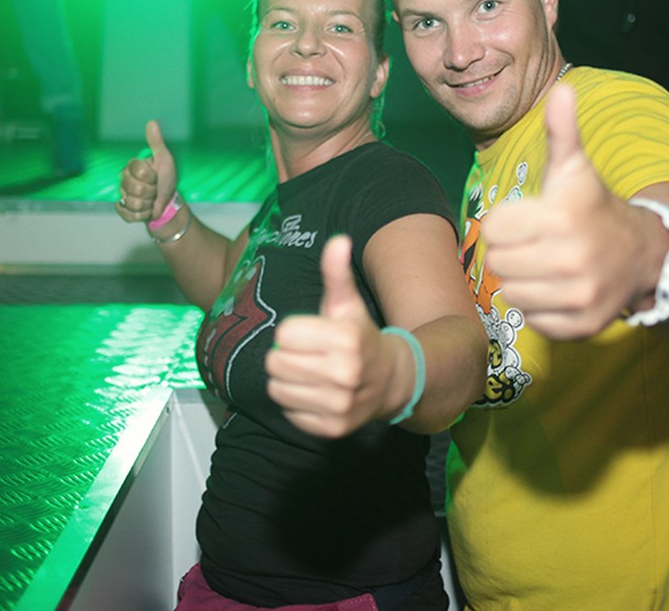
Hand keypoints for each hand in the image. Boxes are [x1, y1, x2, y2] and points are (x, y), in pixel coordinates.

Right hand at [116, 120, 178, 223]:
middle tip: (155, 189)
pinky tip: (147, 209)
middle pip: (137, 189)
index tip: (156, 177)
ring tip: (151, 199)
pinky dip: (144, 215)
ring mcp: (121, 195)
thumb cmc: (166, 180)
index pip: (140, 172)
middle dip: (152, 192)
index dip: (152, 177)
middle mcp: (123, 180)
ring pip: (134, 203)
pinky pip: (131, 215)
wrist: (167, 204)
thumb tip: (152, 122)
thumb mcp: (164, 160)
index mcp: (132, 166)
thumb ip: (156, 143)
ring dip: (149, 204)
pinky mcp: (122, 210)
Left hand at [266, 236, 406, 437]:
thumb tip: (338, 240)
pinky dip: (296, 403)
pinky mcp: (331, 428)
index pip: (284, 333)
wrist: (392, 381)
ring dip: (287, 379)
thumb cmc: (361, 337)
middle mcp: (345, 374)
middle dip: (286, 355)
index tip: (312, 334)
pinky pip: (288, 411)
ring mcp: (339, 404)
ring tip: (310, 373)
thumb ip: (336, 273)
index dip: (294, 331)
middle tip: (308, 355)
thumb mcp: (348, 304)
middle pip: (275, 362)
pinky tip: (316, 393)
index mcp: (347, 339)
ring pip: (277, 388)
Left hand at [480, 84, 659, 339]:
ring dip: (524, 281)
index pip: (493, 229)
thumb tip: (562, 87)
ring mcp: (580, 295)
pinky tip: (559, 288)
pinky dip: (541, 308)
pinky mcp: (583, 325)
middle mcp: (573, 258)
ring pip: (513, 294)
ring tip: (547, 265)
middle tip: (536, 244)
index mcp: (562, 216)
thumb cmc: (596, 207)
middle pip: (499, 263)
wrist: (646, 255)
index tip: (528, 219)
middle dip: (512, 252)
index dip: (506, 223)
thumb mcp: (576, 168)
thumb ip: (562, 131)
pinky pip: (534, 320)